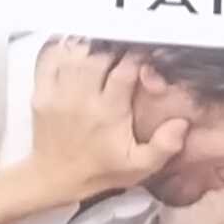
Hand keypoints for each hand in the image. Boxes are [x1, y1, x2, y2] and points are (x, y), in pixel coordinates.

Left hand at [25, 42, 186, 202]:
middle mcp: (82, 98)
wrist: (54, 178)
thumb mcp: (138, 166)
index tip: (145, 54)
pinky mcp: (41, 91)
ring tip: (103, 46)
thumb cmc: (100, 170)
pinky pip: (50, 58)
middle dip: (114, 47)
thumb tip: (181, 123)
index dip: (137, 56)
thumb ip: (164, 146)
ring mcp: (59, 93)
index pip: (125, 70)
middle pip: (100, 55)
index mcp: (108, 112)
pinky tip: (76, 46)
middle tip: (124, 47)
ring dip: (92, 45)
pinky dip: (63, 47)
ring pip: (76, 53)